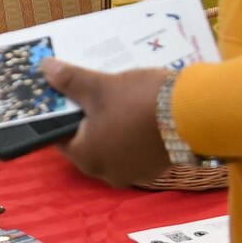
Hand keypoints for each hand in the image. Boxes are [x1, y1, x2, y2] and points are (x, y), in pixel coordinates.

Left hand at [37, 61, 170, 188]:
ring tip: (117, 96)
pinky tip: (139, 110)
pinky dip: (133, 132)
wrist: (195, 114)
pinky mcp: (156, 166)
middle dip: (89, 116)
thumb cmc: (138, 102)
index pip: (61, 136)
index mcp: (86, 158)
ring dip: (113, 124)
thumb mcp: (100, 87)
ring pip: (114, 143)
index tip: (65, 95)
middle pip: (88, 140)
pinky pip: (136, 147)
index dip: (61, 114)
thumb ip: (70, 81)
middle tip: (92, 90)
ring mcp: (134, 172)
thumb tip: (46, 70)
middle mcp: (107, 172)